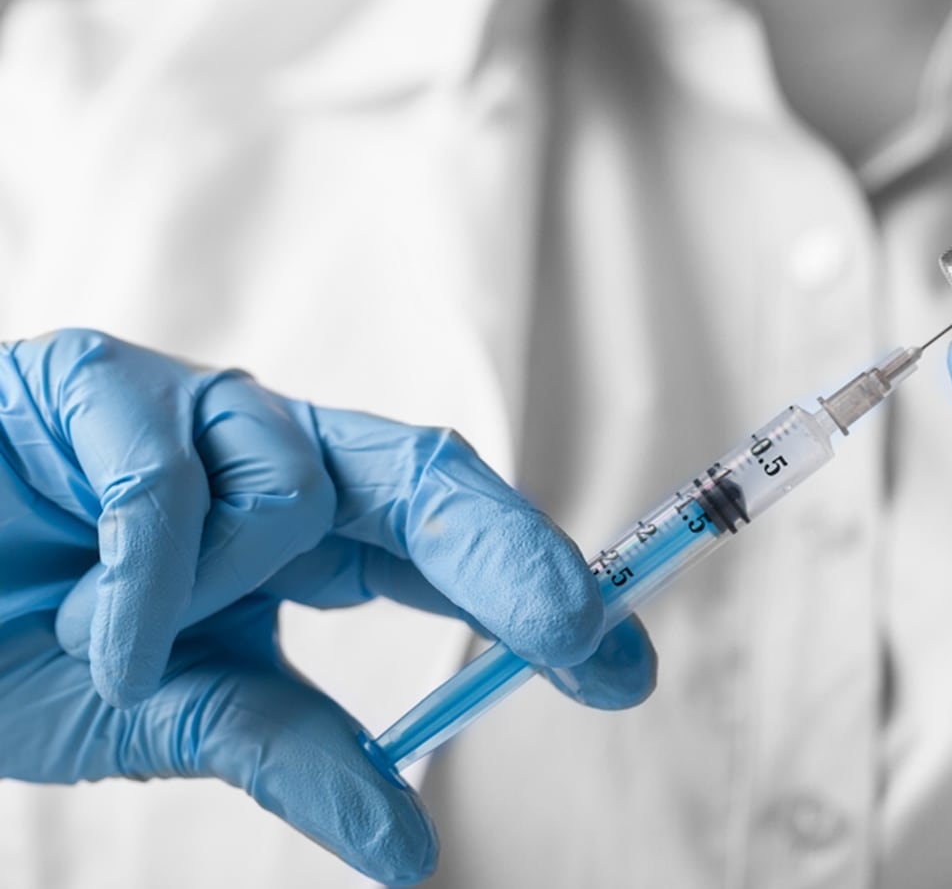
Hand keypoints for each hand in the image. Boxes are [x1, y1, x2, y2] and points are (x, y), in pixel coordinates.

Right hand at [0, 329, 655, 884]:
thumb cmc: (24, 644)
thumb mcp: (178, 716)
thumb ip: (294, 756)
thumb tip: (409, 849)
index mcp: (309, 533)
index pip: (452, 549)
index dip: (539, 595)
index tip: (620, 670)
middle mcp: (274, 459)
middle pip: (430, 479)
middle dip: (512, 556)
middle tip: (583, 631)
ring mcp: (193, 411)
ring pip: (295, 486)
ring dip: (221, 592)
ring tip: (124, 648)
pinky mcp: (96, 382)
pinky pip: (165, 481)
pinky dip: (137, 582)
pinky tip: (87, 626)